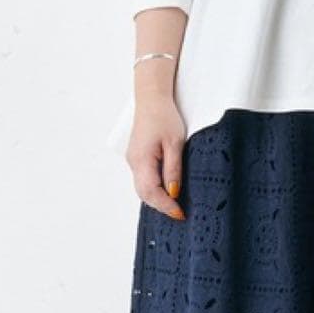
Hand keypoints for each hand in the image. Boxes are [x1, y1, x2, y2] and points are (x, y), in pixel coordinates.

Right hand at [125, 95, 186, 219]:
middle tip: (179, 214)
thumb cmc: (164, 116)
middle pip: (144, 194)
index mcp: (142, 160)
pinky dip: (153, 189)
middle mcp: (134, 162)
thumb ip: (173, 170)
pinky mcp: (137, 157)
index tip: (180, 214)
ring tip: (174, 206)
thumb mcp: (175, 143)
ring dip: (157, 199)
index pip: (152, 192)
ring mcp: (133, 160)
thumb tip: (173, 192)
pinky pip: (143, 180)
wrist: (151, 98)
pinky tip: (166, 192)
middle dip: (161, 206)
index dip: (166, 206)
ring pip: (143, 188)